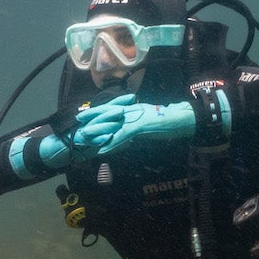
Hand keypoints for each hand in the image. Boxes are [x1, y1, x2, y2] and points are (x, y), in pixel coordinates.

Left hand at [71, 94, 196, 154]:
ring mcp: (135, 117)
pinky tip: (102, 149)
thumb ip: (137, 124)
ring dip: (97, 130)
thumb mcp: (148, 121)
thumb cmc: (167, 122)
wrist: (181, 119)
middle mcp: (132, 111)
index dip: (98, 110)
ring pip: (111, 124)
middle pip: (107, 113)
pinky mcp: (139, 126)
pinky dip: (111, 143)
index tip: (85, 113)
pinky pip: (122, 135)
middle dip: (92, 116)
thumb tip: (129, 131)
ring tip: (84, 135)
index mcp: (133, 108)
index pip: (112, 108)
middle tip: (77, 119)